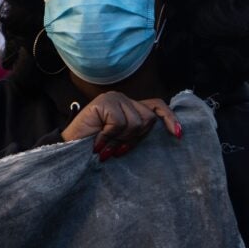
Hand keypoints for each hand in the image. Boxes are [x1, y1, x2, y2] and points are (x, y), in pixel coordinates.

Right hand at [61, 91, 180, 161]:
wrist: (69, 149)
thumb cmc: (95, 147)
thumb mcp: (122, 140)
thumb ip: (138, 132)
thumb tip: (170, 134)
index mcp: (130, 107)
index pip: (156, 105)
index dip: (169, 118)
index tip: (179, 135)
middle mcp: (123, 99)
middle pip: (148, 119)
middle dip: (135, 139)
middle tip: (117, 148)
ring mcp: (114, 98)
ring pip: (135, 123)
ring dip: (120, 140)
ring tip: (105, 145)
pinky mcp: (105, 102)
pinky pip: (119, 124)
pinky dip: (108, 137)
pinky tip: (97, 143)